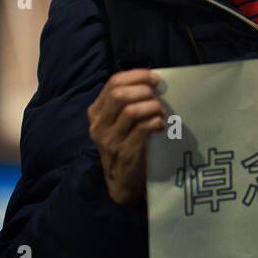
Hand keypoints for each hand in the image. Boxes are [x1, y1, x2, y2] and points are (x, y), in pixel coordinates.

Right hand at [86, 68, 164, 207]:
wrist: (122, 181)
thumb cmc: (125, 145)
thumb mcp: (117, 123)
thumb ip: (126, 103)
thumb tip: (151, 81)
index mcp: (96, 112)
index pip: (113, 83)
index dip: (136, 76)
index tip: (154, 78)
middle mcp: (99, 125)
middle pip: (119, 95)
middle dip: (143, 90)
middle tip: (158, 95)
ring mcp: (110, 140)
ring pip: (131, 111)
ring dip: (152, 107)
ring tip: (161, 112)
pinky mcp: (125, 152)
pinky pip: (143, 129)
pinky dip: (155, 122)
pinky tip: (160, 125)